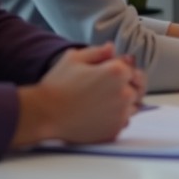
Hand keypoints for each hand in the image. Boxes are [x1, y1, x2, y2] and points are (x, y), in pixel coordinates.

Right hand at [13, 43, 141, 146]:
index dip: (118, 69)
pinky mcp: (114, 130)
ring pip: (132, 105)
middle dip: (124, 85)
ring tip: (99, 102)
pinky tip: (98, 114)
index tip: (104, 73)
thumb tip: (112, 48)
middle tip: (104, 89)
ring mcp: (121, 114)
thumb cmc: (56, 85)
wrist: (42, 115)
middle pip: (136, 86)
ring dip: (122, 102)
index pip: (130, 67)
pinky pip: (124, 122)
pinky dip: (115, 118)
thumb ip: (98, 52)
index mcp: (117, 72)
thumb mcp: (74, 58)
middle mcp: (124, 93)